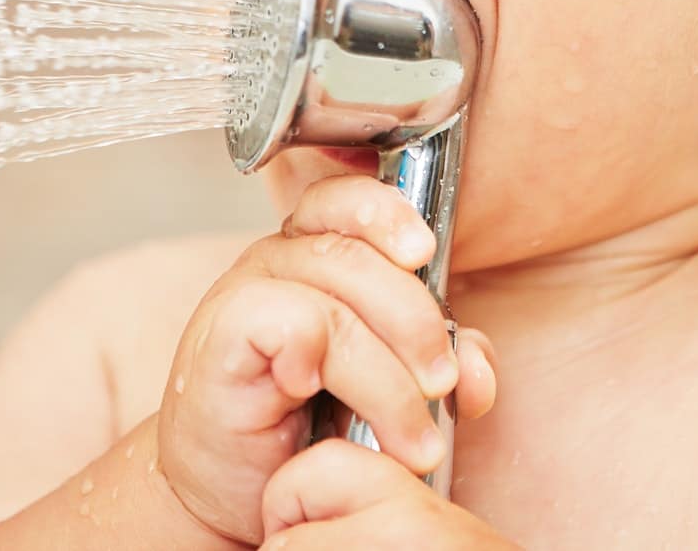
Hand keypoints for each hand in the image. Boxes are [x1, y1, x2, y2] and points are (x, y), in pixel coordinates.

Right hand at [154, 174, 499, 545]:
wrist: (231, 495)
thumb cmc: (302, 432)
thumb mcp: (388, 387)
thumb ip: (437, 363)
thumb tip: (476, 371)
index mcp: (317, 253)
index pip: (349, 202)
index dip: (388, 214)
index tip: (424, 251)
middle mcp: (279, 261)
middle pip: (358, 257)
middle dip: (416, 324)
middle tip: (442, 384)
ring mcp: (243, 294)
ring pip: (334, 306)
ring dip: (388, 381)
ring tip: (411, 440)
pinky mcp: (221, 338)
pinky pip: (285, 323)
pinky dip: (313, 356)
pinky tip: (313, 393)